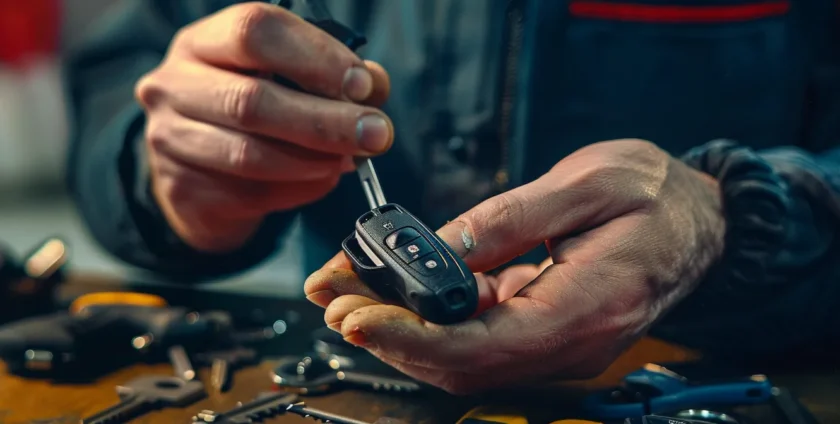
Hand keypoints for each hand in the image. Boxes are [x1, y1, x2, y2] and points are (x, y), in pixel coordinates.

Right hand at [135, 2, 391, 251]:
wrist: (198, 173)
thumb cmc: (250, 113)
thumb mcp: (284, 79)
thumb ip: (332, 77)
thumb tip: (372, 88)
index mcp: (202, 42)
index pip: (254, 32)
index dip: (316, 57)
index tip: (361, 85)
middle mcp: (173, 85)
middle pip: (253, 100)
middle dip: (327, 120)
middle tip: (376, 133)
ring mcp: (169, 140)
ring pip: (251, 154)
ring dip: (316, 159)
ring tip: (351, 159)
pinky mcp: (182, 190)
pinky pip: (253, 194)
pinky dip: (301, 189)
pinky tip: (324, 179)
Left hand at [304, 139, 724, 393]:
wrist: (701, 219)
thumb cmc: (656, 196)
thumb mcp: (588, 185)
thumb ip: (512, 219)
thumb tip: (443, 246)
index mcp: (587, 310)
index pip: (481, 349)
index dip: (411, 340)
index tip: (358, 317)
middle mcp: (570, 344)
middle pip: (461, 365)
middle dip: (389, 336)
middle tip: (334, 299)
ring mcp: (557, 344)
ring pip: (463, 358)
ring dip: (402, 329)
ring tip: (350, 290)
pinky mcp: (544, 331)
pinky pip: (478, 338)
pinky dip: (431, 318)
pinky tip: (401, 288)